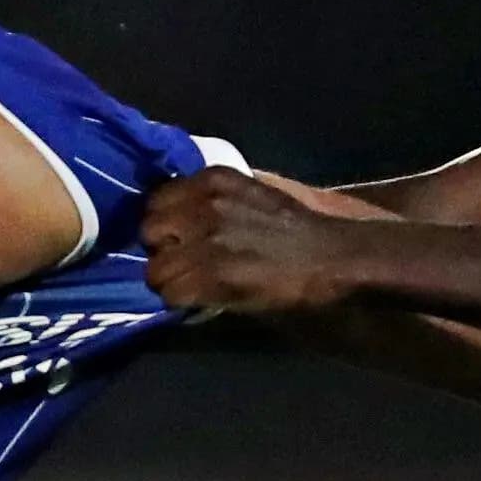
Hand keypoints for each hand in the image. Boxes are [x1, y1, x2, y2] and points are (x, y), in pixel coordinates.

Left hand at [140, 168, 363, 316]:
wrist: (331, 259)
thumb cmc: (297, 231)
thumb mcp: (249, 196)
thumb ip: (211, 201)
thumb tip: (176, 218)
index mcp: (213, 178)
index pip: (156, 199)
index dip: (165, 224)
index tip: (179, 239)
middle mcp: (205, 202)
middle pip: (148, 231)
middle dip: (162, 250)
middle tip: (185, 264)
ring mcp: (207, 238)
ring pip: (155, 268)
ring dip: (171, 281)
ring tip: (195, 286)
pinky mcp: (213, 273)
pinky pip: (172, 293)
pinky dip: (183, 301)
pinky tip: (204, 300)